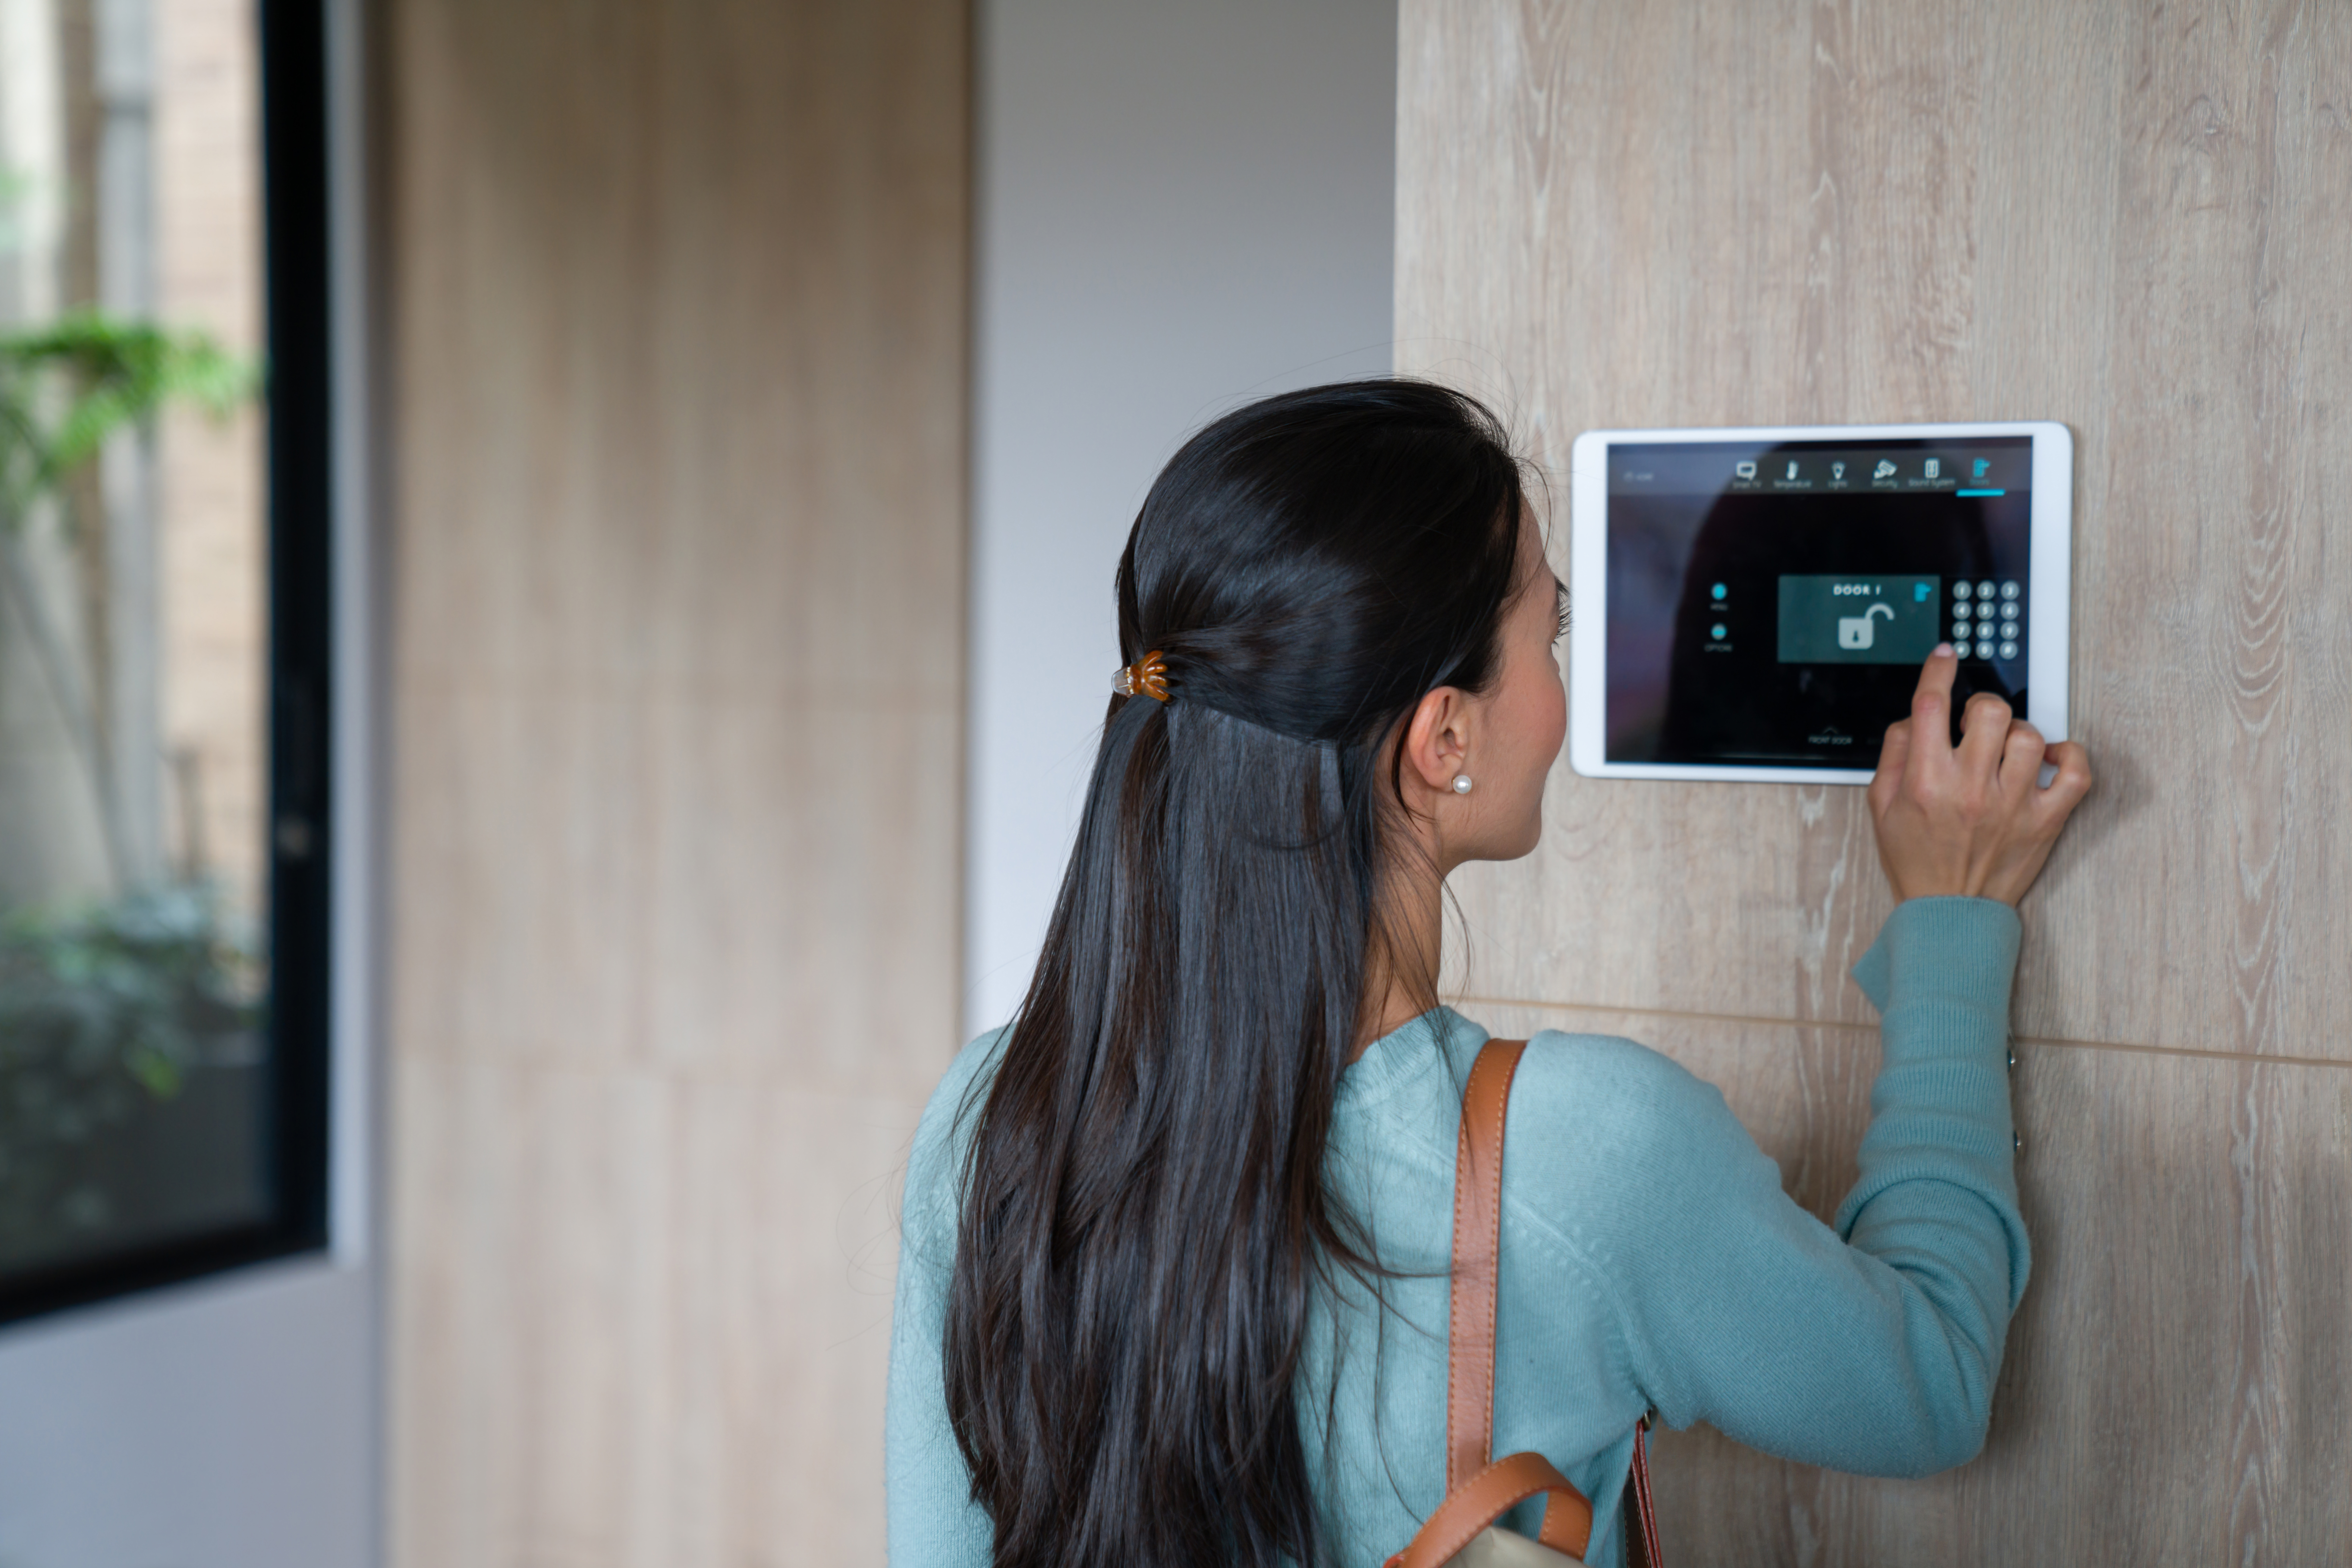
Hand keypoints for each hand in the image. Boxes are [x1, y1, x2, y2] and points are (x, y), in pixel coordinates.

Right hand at [1867, 646, 2092, 905]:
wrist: (1949, 912)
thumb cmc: (1917, 860)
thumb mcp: (1882, 806)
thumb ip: (1895, 754)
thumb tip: (1914, 716)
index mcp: (1927, 783)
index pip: (1932, 705)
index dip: (1939, 670)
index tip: (1946, 657)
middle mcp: (1971, 790)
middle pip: (1990, 712)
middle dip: (1980, 707)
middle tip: (1974, 724)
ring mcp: (2014, 805)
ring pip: (2029, 735)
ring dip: (2015, 732)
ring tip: (2004, 749)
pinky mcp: (2046, 820)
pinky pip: (2075, 771)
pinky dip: (2067, 754)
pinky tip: (2047, 757)